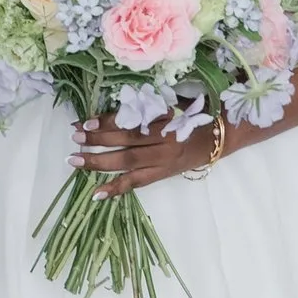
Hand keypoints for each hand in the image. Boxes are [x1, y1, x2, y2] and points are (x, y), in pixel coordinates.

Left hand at [72, 110, 265, 194]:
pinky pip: (137, 184)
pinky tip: (96, 194)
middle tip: (75, 137)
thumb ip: (149, 106)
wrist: (222, 135)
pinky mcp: (163, 174)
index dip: (107, 122)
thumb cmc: (195, 113)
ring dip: (98, 163)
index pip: (130, 123)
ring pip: (126, 164)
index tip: (86, 120)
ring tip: (75, 161)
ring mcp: (163, 162)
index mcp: (165, 122)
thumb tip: (118, 106)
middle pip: (124, 143)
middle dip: (97, 140)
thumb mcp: (173, 104)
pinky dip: (116, 189)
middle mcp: (163, 143)